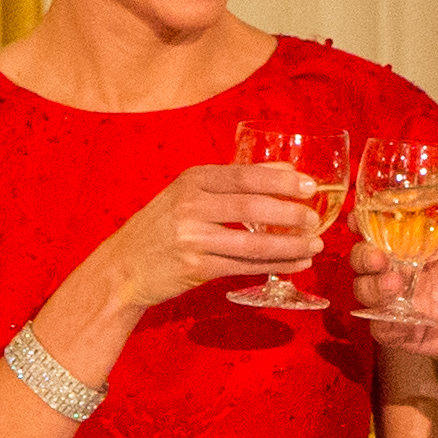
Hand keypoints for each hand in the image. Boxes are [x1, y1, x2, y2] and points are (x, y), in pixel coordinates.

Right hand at [95, 162, 326, 312]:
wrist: (122, 267)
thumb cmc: (161, 228)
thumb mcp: (187, 195)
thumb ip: (230, 183)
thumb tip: (284, 169)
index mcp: (192, 181)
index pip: (244, 175)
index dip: (282, 179)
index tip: (310, 185)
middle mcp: (190, 206)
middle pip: (252, 207)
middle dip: (290, 213)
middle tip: (315, 219)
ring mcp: (192, 239)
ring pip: (253, 242)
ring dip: (290, 245)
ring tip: (315, 245)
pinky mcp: (196, 268)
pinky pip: (246, 267)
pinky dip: (277, 266)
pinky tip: (298, 264)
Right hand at [351, 206, 437, 366]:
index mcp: (422, 242)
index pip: (383, 226)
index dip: (364, 220)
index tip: (358, 218)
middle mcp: (407, 269)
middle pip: (365, 259)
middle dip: (363, 256)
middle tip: (378, 257)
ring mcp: (406, 301)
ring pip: (367, 292)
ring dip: (372, 287)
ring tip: (395, 284)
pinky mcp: (409, 331)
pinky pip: (383, 329)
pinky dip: (383, 325)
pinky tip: (396, 321)